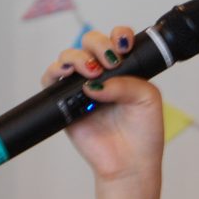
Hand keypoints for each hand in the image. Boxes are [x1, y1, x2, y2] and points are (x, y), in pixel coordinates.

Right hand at [41, 27, 165, 183]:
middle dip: (98, 44)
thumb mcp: (147, 100)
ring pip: (69, 56)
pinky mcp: (64, 101)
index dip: (118, 36)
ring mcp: (81, 86)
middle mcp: (102, 74)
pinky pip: (50, 79)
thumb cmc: (143, 133)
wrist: (129, 163)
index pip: (117, 39)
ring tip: (90, 71)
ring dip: (77, 57)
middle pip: (90, 42)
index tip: (123, 46)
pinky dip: (55, 71)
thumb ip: (126, 83)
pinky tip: (67, 75)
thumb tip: (94, 84)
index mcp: (125, 69)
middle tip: (110, 62)